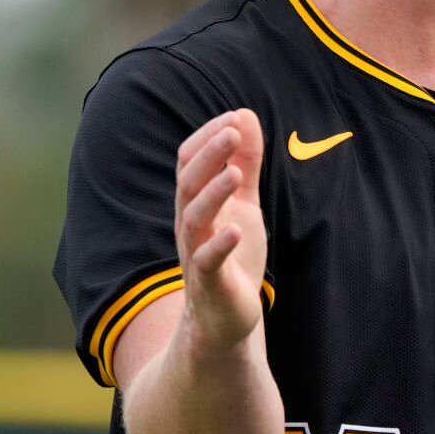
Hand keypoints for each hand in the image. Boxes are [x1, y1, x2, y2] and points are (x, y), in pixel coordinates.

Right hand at [174, 109, 267, 350]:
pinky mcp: (211, 282)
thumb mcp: (243, 203)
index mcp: (196, 203)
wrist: (224, 317)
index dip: (208, 138)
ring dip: (213, 194)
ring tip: (234, 174)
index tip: (234, 118)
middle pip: (189, 183)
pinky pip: (208, 261)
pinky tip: (235, 230)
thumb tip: (245, 116)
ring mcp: (197, 253)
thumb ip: (245, 163)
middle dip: (209, 156)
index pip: (190, 161)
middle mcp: (190, 224)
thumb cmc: (231, 255)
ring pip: (194, 219)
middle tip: (232, 132)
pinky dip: (220, 244)